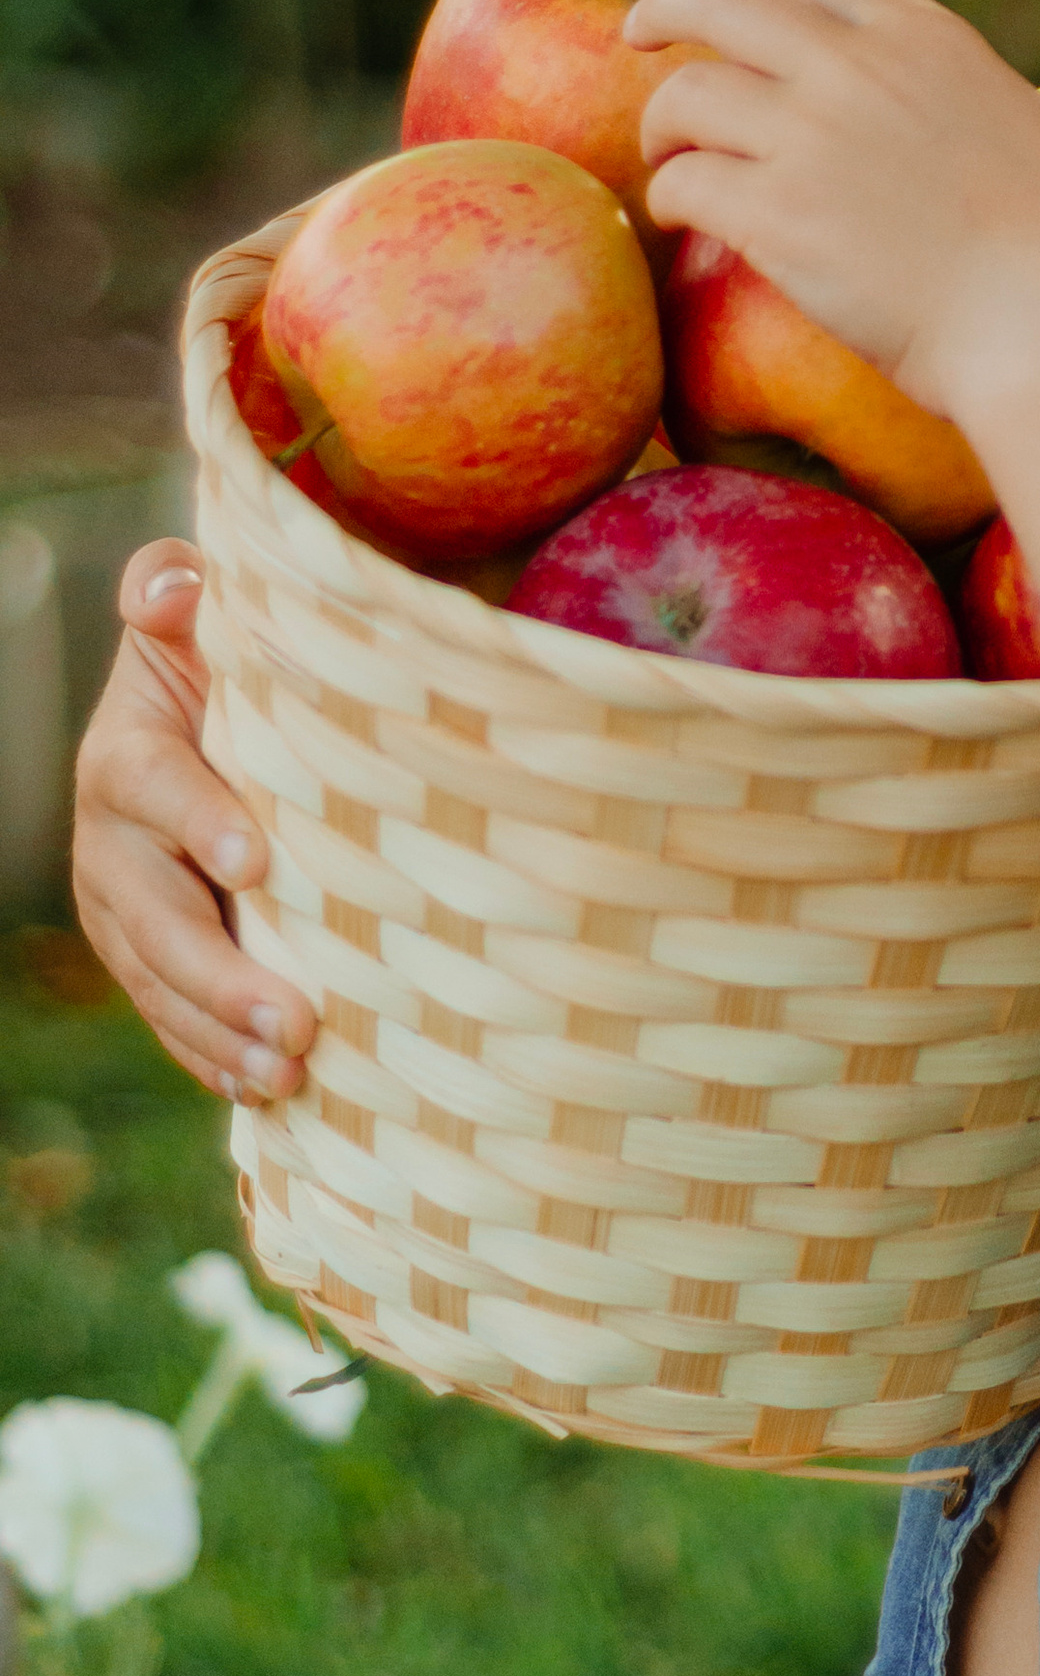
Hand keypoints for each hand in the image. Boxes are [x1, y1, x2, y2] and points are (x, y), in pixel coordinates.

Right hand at [71, 542, 313, 1103]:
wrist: (203, 724)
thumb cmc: (221, 664)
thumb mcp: (203, 623)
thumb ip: (178, 594)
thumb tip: (170, 582)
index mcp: (125, 756)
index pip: (151, 788)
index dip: (197, 821)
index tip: (257, 858)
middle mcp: (110, 843)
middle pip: (152, 914)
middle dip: (219, 972)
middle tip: (294, 1018)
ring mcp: (122, 910)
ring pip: (159, 980)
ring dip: (220, 1033)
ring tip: (289, 1070)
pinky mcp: (146, 958)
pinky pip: (169, 1016)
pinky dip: (211, 1055)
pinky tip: (264, 1092)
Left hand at [628, 0, 1039, 426]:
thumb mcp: (1023, 124)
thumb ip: (962, 96)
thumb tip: (944, 109)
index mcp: (925, 37)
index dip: (779, 2)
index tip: (758, 33)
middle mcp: (857, 67)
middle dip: (667, 7)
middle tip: (640, 32)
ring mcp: (809, 136)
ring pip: (685, 94)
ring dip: (662, 124)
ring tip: (668, 156)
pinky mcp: (774, 214)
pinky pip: (682, 182)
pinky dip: (668, 197)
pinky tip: (678, 219)